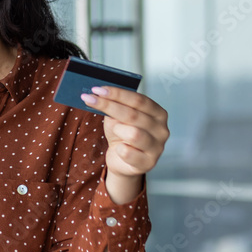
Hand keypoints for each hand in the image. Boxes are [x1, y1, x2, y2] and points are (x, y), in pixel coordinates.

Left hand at [81, 86, 169, 204]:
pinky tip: (119, 148)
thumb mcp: (117, 117)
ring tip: (115, 132)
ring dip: (117, 130)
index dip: (117, 94)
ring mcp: (157, 147)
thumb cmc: (122, 135)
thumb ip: (114, 106)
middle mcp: (162, 129)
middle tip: (89, 99)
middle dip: (108, 105)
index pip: (139, 100)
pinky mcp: (148, 163)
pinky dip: (118, 149)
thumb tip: (97, 94)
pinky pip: (127, 152)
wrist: (122, 160)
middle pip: (133, 114)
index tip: (98, 89)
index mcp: (158, 113)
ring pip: (133, 133)